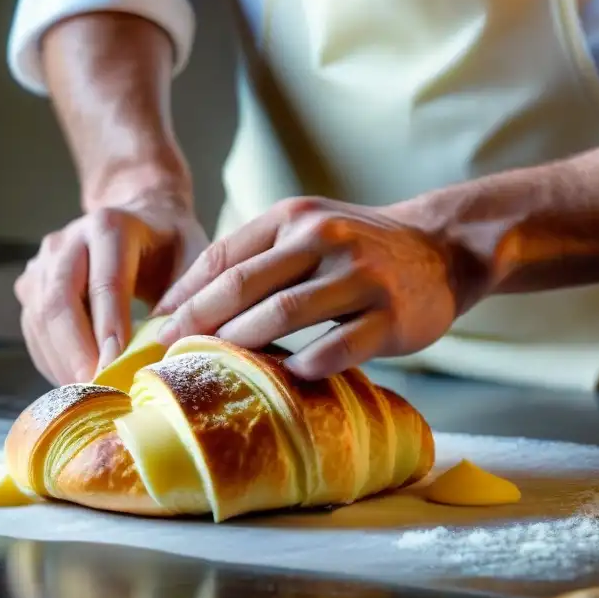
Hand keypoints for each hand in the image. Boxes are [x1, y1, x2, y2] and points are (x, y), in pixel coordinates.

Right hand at [15, 192, 208, 385]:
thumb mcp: (192, 260)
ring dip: (61, 362)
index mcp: (110, 227)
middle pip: (60, 301)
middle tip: (97, 391)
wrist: (141, 218)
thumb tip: (170, 354)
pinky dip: (52, 361)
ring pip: (40, 318)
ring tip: (88, 396)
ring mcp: (44, 263)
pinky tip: (76, 383)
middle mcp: (68, 241)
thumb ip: (184, 301)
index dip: (107, 327)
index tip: (115, 367)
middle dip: (76, 352)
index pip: (104, 282)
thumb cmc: (171, 246)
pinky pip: (34, 330)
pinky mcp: (32, 286)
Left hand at [153, 197, 487, 379]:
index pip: (223, 257)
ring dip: (241, 343)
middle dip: (197, 322)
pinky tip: (284, 378)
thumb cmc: (359, 248)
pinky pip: (337, 346)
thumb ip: (257, 257)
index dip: (184, 295)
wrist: (443, 248)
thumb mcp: (308, 231)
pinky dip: (305, 364)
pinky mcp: (390, 315)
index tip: (155, 328)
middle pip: (243, 285)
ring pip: (284, 313)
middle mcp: (323, 239)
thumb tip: (187, 302)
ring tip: (212, 368)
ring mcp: (359, 276)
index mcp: (293, 219)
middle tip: (168, 354)